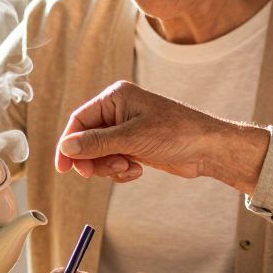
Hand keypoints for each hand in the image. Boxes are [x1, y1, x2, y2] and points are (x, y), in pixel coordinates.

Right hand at [54, 81, 269, 194]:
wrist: (208, 149)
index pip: (79, 121)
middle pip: (87, 140)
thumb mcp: (132, 138)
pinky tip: (137, 171)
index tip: (63, 168)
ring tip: (128, 168)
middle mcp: (118, 111)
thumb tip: (66, 148)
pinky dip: (120, 171)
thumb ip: (96, 144)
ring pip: (99, 154)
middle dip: (92, 159)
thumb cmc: (176, 133)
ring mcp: (126, 130)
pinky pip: (113, 161)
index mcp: (116, 98)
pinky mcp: (135, 146)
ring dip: (108, 166)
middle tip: (94, 174)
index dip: (68, 144)